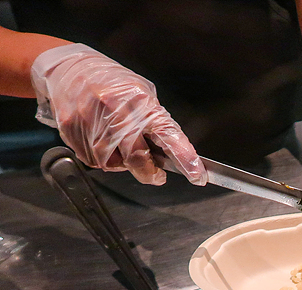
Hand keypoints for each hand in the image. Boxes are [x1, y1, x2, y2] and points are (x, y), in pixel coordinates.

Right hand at [31, 44, 205, 185]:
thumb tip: (171, 153)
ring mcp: (91, 120)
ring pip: (113, 164)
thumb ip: (155, 122)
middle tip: (157, 175)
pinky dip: (102, 158)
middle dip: (150, 173)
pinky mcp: (72, 129)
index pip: (168, 135)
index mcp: (140, 101)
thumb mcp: (142, 93)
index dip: (185, 158)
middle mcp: (116, 110)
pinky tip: (101, 141)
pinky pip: (92, 160)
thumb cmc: (113, 82)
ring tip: (120, 145)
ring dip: (122, 164)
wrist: (69, 68)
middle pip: (138, 159)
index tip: (197, 175)